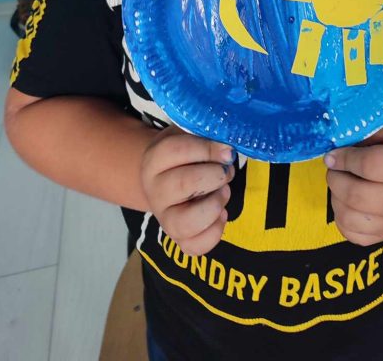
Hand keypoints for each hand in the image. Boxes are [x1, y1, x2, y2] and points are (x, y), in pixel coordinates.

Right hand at [140, 125, 234, 255]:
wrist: (167, 178)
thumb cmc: (186, 154)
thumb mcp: (191, 135)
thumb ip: (207, 135)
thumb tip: (228, 149)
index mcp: (154, 160)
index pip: (176, 151)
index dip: (208, 149)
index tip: (228, 151)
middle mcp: (155, 191)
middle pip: (182, 184)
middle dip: (214, 176)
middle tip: (227, 171)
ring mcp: (164, 218)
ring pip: (185, 222)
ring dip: (214, 206)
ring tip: (224, 192)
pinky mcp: (178, 238)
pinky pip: (194, 246)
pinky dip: (215, 232)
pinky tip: (222, 213)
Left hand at [324, 118, 382, 246]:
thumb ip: (363, 134)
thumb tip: (333, 146)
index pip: (368, 166)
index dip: (344, 159)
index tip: (332, 154)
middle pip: (356, 195)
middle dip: (335, 179)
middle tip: (333, 168)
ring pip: (349, 217)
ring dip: (335, 198)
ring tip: (340, 184)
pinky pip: (351, 234)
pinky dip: (341, 218)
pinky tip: (346, 202)